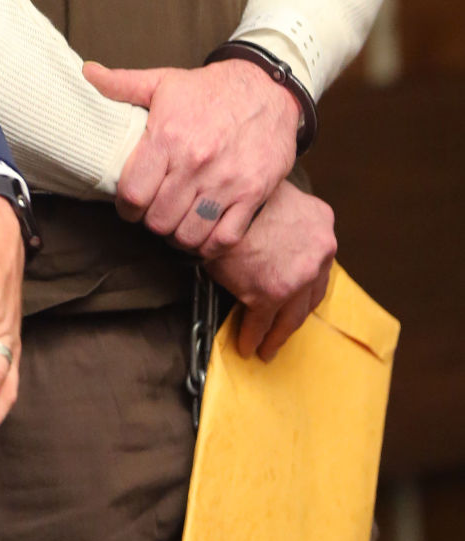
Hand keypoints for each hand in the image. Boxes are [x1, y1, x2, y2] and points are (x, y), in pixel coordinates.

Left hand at [84, 58, 298, 258]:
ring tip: (175, 221)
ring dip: (177, 234)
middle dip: (150, 220)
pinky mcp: (252, 194)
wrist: (267, 89)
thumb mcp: (163, 81)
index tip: (129, 204)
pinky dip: (208, 245)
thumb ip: (122, 84)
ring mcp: (226, 182)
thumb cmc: (211, 89)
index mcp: (168, 137)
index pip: (133, 193)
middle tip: (154, 211)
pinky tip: (201, 233)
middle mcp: (196, 163)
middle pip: (159, 219)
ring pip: (188, 234)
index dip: (125, 206)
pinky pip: (224, 238)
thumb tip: (88, 73)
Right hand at [206, 179, 336, 359]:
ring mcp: (298, 275)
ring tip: (266, 348)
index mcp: (322, 221)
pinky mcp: (272, 293)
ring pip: (291, 316)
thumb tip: (269, 241)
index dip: (306, 281)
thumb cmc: (239, 192)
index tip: (296, 296)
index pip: (319, 260)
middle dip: (294, 315)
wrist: (219, 198)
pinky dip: (254, 336)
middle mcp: (320, 251)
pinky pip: (261, 322)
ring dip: (277, 335)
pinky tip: (247, 344)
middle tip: (283, 330)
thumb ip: (284, 219)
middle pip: (310, 295)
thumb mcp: (275, 195)